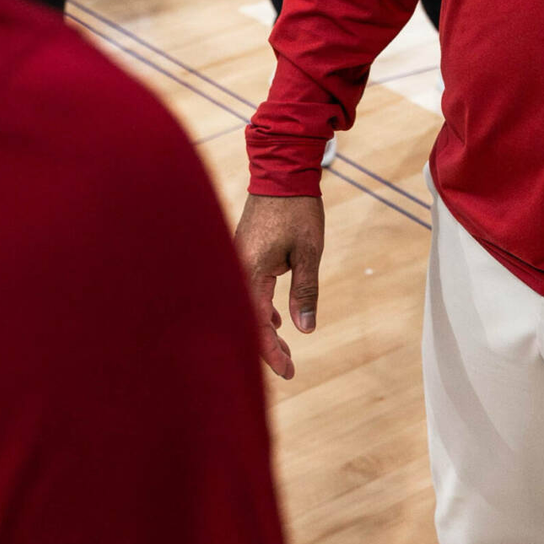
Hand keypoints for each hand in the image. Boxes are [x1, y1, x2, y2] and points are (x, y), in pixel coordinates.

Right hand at [235, 192, 325, 378]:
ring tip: (286, 347)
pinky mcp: (240, 254)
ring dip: (264, 328)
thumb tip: (305, 330)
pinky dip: (260, 309)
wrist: (281, 172)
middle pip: (247, 320)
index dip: (272, 353)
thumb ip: (305, 291)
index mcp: (250, 272)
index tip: (289, 372)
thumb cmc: (297, 210)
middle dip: (266, 346)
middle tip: (289, 366)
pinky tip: (276, 319)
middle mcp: (236, 269)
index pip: (257, 325)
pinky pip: (246, 291)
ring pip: (245, 306)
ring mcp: (236, 261)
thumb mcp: (308, 252)